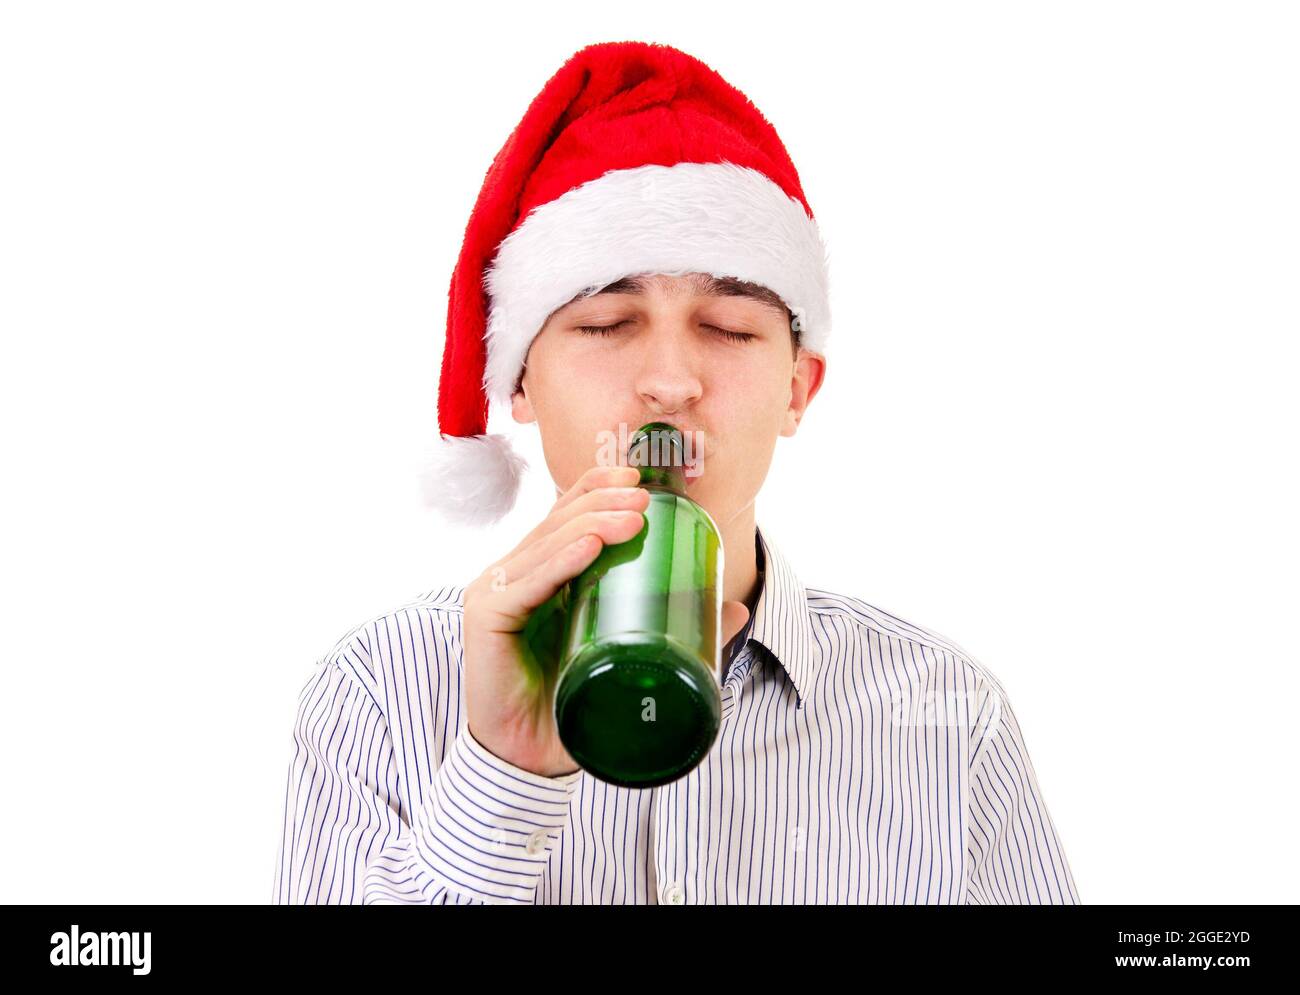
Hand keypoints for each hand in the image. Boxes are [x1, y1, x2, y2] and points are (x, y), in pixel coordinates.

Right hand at [461, 464, 751, 777]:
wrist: (529, 761)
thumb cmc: (572, 707)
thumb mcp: (629, 661)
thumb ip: (678, 634)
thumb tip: (735, 608)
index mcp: (544, 575)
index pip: (566, 516)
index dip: (597, 489)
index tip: (638, 478)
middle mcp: (516, 575)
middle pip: (558, 522)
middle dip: (603, 501)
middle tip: (645, 496)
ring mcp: (497, 593)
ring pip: (546, 544)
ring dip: (591, 524)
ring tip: (632, 516)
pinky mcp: (486, 618)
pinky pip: (525, 584)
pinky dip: (558, 561)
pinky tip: (586, 546)